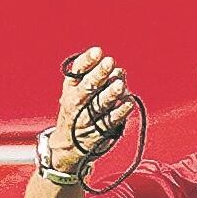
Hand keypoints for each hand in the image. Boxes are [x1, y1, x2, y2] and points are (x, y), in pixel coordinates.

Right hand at [44, 47, 136, 179]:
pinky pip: (110, 121)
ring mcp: (86, 119)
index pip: (77, 72)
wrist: (68, 146)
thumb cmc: (78, 111)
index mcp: (70, 89)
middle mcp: (76, 103)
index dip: (87, 61)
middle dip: (98, 75)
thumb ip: (95, 77)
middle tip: (110, 62)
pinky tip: (128, 103)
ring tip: (120, 84)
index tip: (98, 51)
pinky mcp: (98, 133)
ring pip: (99, 105)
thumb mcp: (77, 91)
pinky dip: (120, 112)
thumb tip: (118, 70)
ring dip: (110, 94)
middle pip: (87, 88)